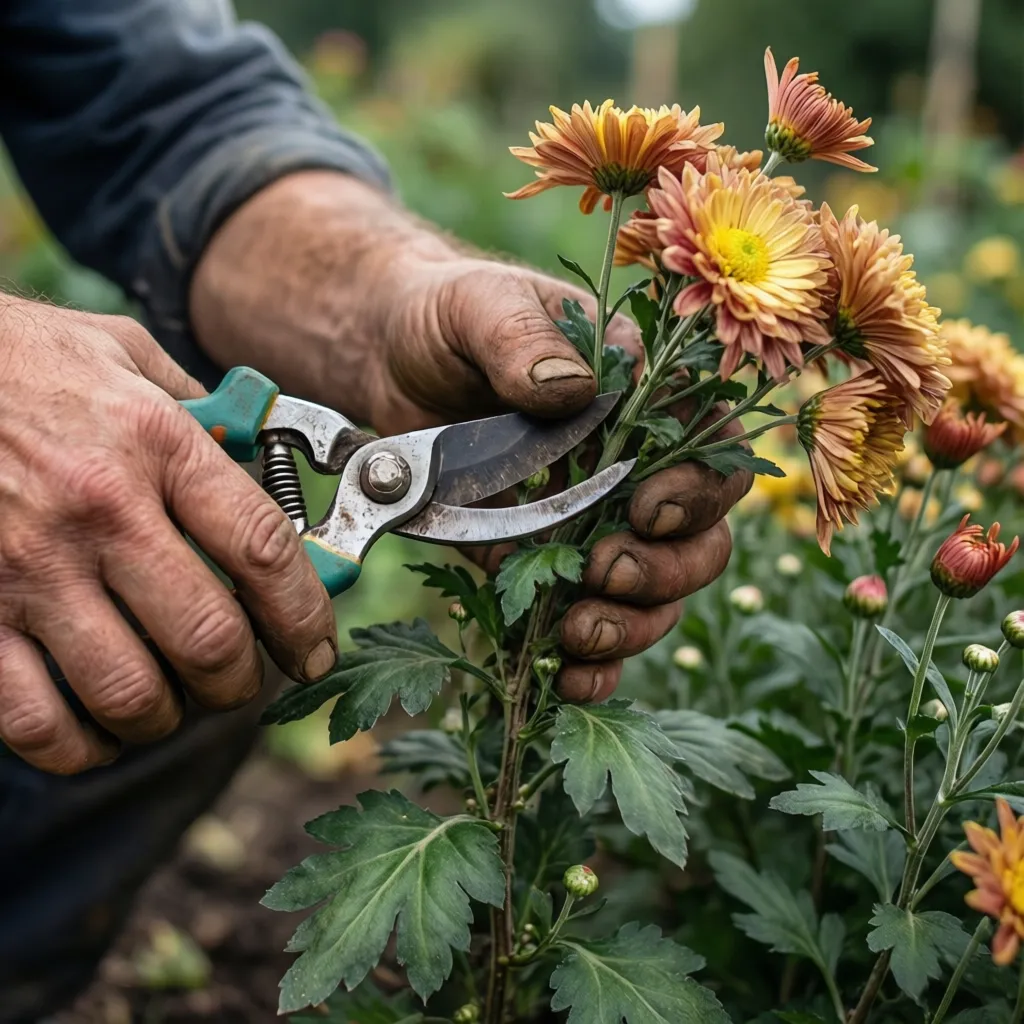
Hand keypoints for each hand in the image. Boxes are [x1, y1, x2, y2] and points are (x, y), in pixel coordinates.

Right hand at [0, 295, 337, 773]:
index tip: (315, 650)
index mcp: (155, 444)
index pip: (264, 551)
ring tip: (172, 702)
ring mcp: (29, 568)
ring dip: (168, 718)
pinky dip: (79, 745)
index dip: (306, 617)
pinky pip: (34, 718)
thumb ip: (197, 408)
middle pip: (208, 639)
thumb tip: (259, 455)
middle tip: (240, 682)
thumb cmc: (18, 359)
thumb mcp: (123, 353)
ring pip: (130, 692)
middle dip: (240, 682)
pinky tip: (97, 729)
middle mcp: (100, 510)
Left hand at [190, 172, 750, 700]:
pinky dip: (593, 660)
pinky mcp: (550, 565)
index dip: (697, 488)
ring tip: (579, 632)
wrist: (387, 360)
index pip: (711, 444)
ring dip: (632, 622)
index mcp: (639, 394)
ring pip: (657, 589)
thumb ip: (522, 339)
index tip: (644, 508)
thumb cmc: (445, 318)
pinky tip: (569, 676)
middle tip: (608, 574)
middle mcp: (632, 463)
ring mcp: (594, 521)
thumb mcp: (478, 307)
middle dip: (665, 568)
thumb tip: (572, 389)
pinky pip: (593, 619)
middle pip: (699, 533)